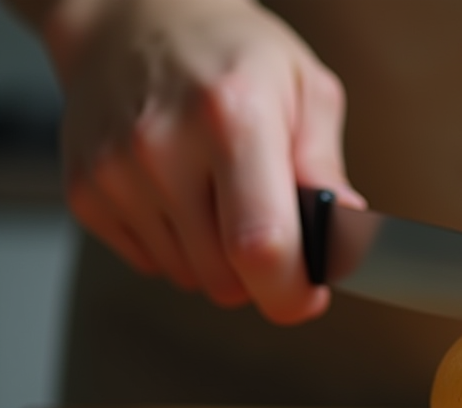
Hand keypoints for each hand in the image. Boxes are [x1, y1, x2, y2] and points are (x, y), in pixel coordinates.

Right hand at [53, 0, 362, 322]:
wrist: (133, 18)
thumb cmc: (231, 52)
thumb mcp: (306, 89)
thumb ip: (325, 167)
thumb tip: (344, 227)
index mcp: (232, 118)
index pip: (261, 245)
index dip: (292, 291)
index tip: (309, 295)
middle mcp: (163, 147)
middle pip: (225, 277)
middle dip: (262, 274)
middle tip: (273, 230)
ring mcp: (116, 173)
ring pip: (190, 277)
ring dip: (219, 260)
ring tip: (224, 196)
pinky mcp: (85, 193)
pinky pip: (152, 263)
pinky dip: (179, 247)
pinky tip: (184, 195)